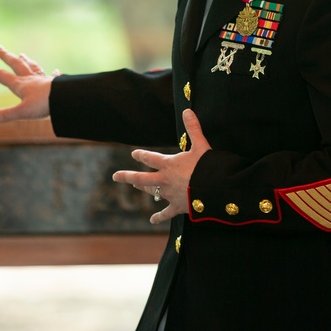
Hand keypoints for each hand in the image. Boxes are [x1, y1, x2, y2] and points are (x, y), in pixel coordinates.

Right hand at [0, 46, 57, 121]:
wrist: (66, 98)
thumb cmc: (44, 105)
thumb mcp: (22, 112)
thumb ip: (6, 115)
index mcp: (21, 85)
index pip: (2, 76)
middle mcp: (31, 79)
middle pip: (17, 65)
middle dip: (7, 57)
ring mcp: (44, 80)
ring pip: (33, 68)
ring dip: (26, 61)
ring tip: (22, 54)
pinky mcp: (56, 84)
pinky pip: (54, 77)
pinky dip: (53, 74)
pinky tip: (56, 71)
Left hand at [112, 109, 210, 223]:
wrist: (215, 190)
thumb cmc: (207, 166)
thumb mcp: (201, 145)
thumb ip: (193, 128)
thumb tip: (187, 110)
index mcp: (168, 164)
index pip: (150, 158)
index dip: (141, 155)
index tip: (134, 153)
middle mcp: (164, 179)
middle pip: (141, 178)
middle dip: (127, 176)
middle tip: (115, 176)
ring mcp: (169, 194)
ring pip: (152, 192)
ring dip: (144, 189)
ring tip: (136, 186)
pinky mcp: (177, 206)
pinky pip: (165, 213)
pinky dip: (159, 217)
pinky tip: (152, 220)